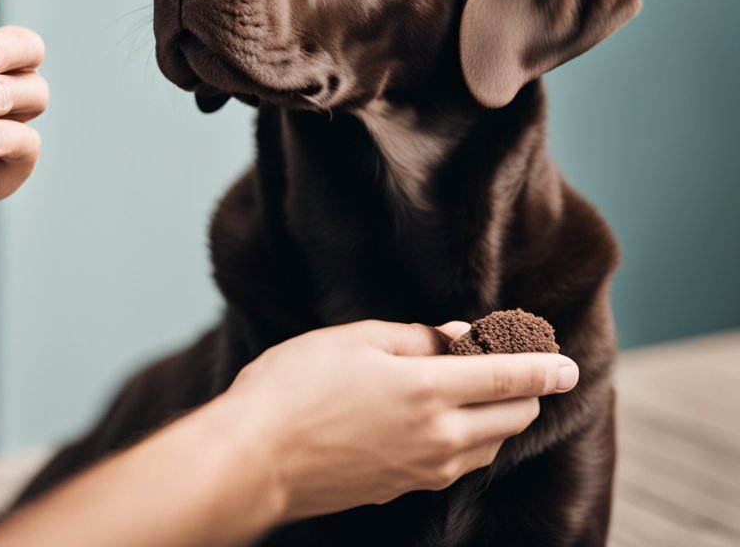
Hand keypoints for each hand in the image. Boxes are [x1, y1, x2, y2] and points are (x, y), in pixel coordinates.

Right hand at [222, 320, 578, 521]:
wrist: (255, 459)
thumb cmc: (294, 387)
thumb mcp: (353, 340)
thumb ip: (414, 337)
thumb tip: (459, 337)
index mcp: (429, 390)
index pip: (511, 378)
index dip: (545, 368)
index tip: (568, 364)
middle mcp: (439, 436)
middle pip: (512, 417)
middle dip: (524, 391)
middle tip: (514, 365)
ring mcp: (423, 469)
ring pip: (489, 445)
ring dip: (498, 417)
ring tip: (479, 390)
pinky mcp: (403, 488)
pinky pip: (457, 464)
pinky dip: (468, 439)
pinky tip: (444, 422)